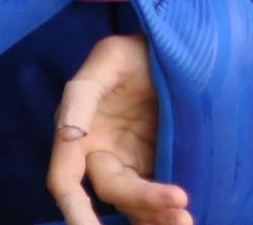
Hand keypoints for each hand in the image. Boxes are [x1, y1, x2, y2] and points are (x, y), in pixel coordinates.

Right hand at [49, 35, 192, 224]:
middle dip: (143, 203)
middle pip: (114, 192)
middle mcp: (102, 154)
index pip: (66, 182)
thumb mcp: (111, 58)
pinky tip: (186, 215)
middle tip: (180, 202)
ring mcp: (132, 161)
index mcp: (79, 133)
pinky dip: (166, 210)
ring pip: (136, 203)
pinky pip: (157, 195)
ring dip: (157, 216)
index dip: (75, 211)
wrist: (176, 45)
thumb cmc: (136, 48)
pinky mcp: (157, 163)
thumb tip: (67, 132)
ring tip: (186, 219)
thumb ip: (83, 93)